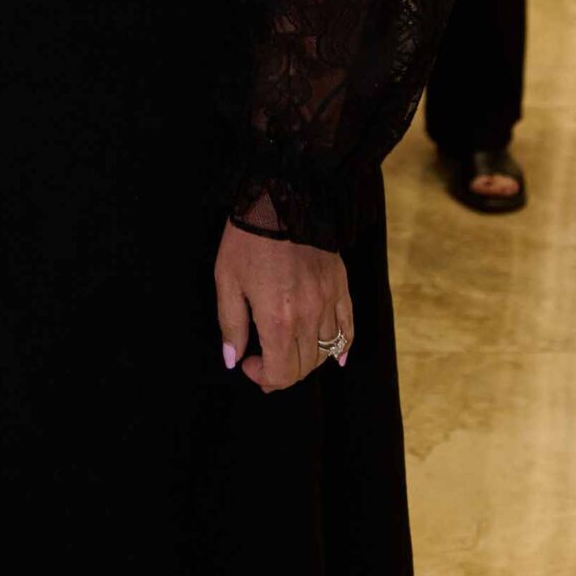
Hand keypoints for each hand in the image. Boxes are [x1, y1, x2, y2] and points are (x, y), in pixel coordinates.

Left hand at [214, 219, 351, 391]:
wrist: (280, 198)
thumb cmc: (248, 239)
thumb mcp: (227, 280)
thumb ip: (231, 324)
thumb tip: (233, 360)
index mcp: (278, 318)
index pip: (280, 372)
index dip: (263, 377)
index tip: (249, 363)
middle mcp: (309, 315)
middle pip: (303, 366)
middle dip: (281, 373)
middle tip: (263, 362)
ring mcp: (329, 302)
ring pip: (325, 352)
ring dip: (306, 361)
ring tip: (288, 353)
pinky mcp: (341, 287)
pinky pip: (348, 328)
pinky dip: (343, 347)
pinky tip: (336, 358)